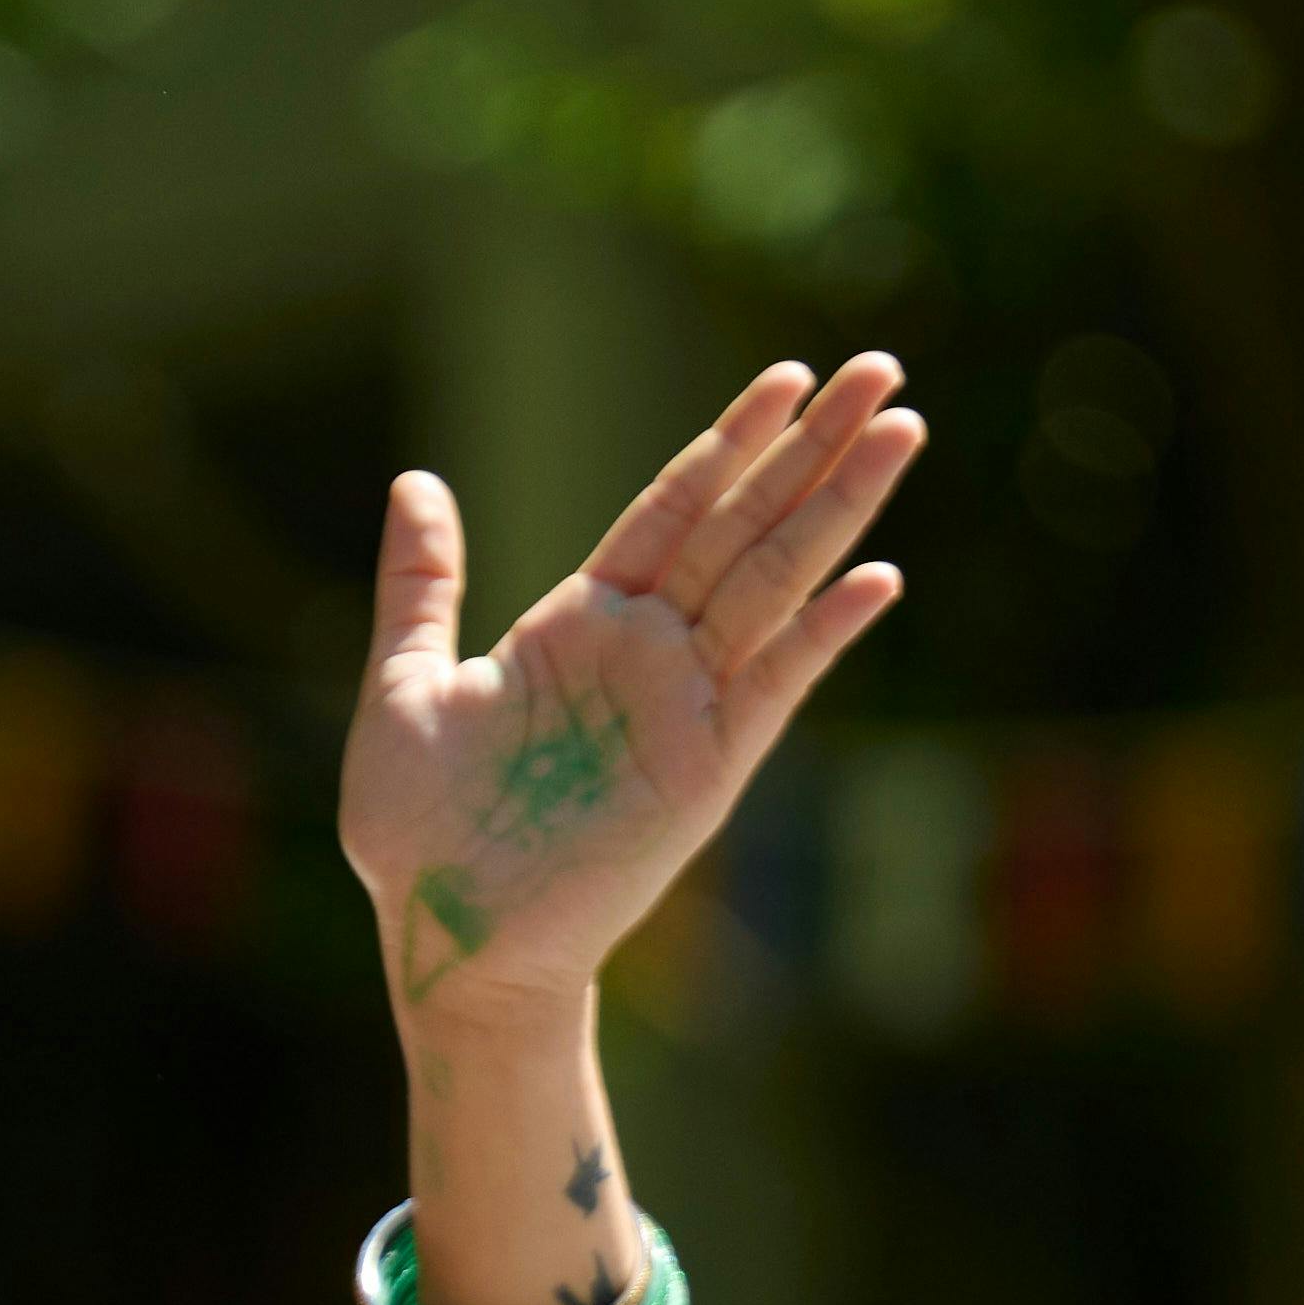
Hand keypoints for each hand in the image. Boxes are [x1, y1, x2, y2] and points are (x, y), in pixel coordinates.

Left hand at [346, 355, 920, 1032]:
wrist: (447, 937)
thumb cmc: (417, 833)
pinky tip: (877, 580)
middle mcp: (645, 651)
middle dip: (811, 448)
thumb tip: (415, 481)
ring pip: (775, 582)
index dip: (730, 441)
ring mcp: (684, 706)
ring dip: (838, 509)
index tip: (788, 377)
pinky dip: (824, 635)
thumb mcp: (401, 687)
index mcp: (578, 621)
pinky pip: (776, 686)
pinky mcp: (708, 769)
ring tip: (902, 429)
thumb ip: (421, 586)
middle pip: (743, 524)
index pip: (670, 507)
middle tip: (878, 367)